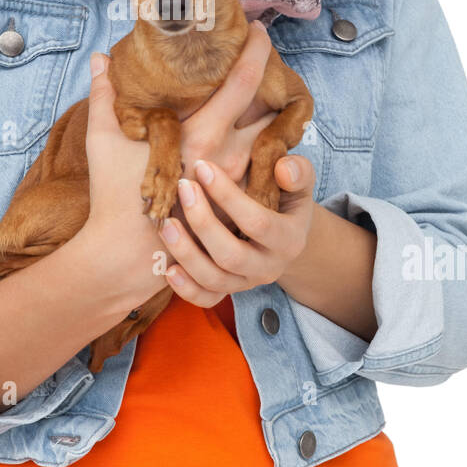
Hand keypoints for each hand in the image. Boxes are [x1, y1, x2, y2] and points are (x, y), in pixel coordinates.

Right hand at [80, 21, 290, 309]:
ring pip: (270, 138)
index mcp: (202, 135)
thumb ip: (104, 95)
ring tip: (261, 94)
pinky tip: (252, 134)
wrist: (125, 256)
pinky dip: (263, 146)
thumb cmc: (114, 196)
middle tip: (265, 62)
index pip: (244, 82)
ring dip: (269, 115)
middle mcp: (230, 156)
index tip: (261, 29)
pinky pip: (263, 167)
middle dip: (274, 83)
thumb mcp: (104, 140)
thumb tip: (100, 60)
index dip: (257, 50)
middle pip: (271, 107)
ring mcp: (238, 183)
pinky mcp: (238, 203)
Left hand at [158, 151, 316, 307]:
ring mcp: (246, 283)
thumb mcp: (300, 184)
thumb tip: (284, 169)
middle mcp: (269, 267)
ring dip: (185, 253)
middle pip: (231, 256)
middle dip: (202, 221)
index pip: (257, 222)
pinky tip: (169, 268)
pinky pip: (206, 299)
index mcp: (289, 240)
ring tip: (165, 223)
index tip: (202, 167)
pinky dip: (186, 289)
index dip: (228, 195)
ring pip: (214, 279)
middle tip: (183, 187)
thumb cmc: (286, 200)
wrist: (284, 236)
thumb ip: (299, 171)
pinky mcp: (228, 291)